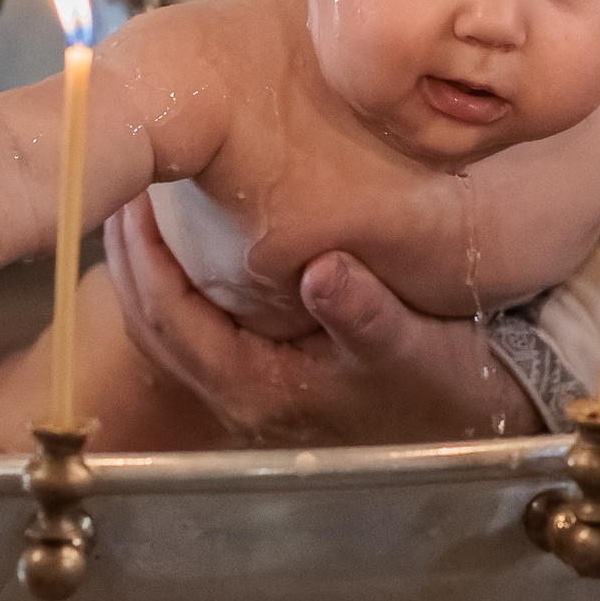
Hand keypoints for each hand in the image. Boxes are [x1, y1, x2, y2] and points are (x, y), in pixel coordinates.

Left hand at [102, 193, 543, 444]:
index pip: (172, 324)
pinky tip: (190, 235)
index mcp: (262, 390)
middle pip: (153, 324)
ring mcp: (252, 383)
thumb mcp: (415, 349)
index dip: (144, 262)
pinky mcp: (267, 366)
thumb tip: (324, 270)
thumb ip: (368, 315)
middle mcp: (243, 393)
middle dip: (131, 256)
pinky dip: (181, 277)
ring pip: (170, 325)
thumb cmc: (445, 386)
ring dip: (149, 266)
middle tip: (122, 185)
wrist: (477, 415)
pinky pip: (199, 321)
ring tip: (145, 202)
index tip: (134, 198)